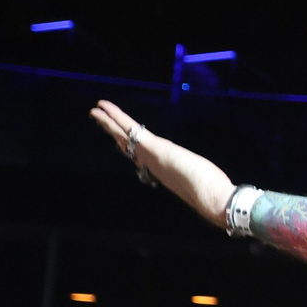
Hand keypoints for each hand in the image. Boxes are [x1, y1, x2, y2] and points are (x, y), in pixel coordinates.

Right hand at [89, 101, 236, 226]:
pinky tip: (104, 108)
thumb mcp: (193, 178)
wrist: (211, 198)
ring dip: (108, 122)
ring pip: (123, 135)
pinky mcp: (154, 147)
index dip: (125, 145)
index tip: (115, 139)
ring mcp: (149, 155)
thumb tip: (183, 174)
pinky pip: (130, 130)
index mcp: (159, 168)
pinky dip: (116, 117)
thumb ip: (184, 176)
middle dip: (111, 131)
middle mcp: (150, 162)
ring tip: (95, 111)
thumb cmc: (208, 190)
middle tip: (97, 117)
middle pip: (125, 143)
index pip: (137, 154)